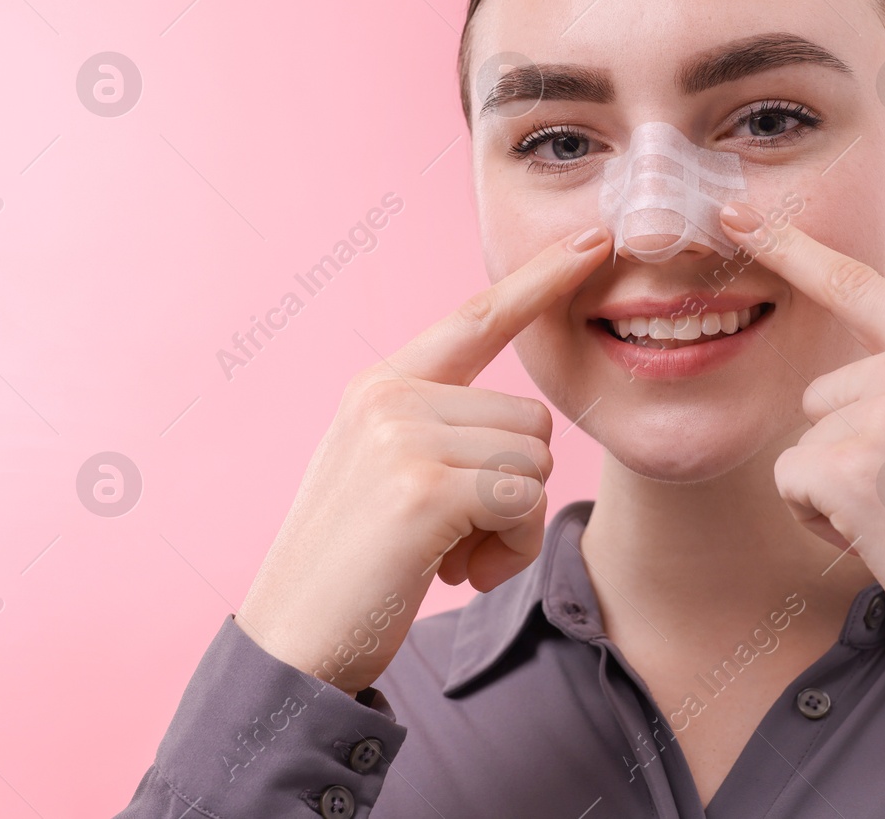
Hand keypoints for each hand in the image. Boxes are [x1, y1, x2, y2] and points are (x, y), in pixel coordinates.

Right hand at [234, 225, 612, 693]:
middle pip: (530, 418)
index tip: (592, 240)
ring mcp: (403, 437)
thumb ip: (440, 430)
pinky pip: (523, 502)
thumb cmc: (355, 567)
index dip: (541, 280)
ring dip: (511, 525)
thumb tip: (525, 429)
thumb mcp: (385, 473)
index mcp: (382, 385)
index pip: (477, 318)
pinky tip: (452, 573)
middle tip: (453, 534)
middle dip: (514, 488)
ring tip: (446, 553)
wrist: (291, 645)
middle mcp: (390, 396)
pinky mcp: (424, 488)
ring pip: (534, 461)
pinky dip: (507, 550)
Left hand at [718, 202, 884, 663]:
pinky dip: (819, 520)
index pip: (860, 285)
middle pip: (820, 395)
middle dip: (846, 449)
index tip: (736, 210)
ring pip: (805, 443)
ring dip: (835, 490)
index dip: (791, 245)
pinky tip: (880, 540)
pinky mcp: (850, 467)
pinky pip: (792, 483)